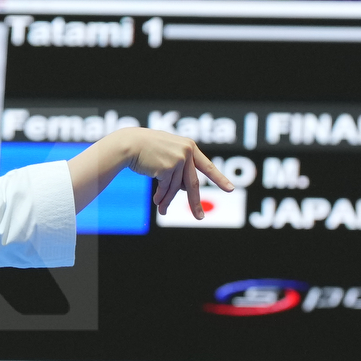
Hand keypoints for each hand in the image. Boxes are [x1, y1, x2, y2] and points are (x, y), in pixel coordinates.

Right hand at [70, 127, 233, 219]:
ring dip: (168, 200)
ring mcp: (179, 159)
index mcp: (190, 146)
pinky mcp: (168, 167)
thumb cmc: (146, 149)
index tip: (230, 189)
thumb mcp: (167, 155)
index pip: (207, 166)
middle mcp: (187, 152)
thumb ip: (179, 169)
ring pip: (176, 187)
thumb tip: (185, 191)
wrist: (129, 144)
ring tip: (162, 210)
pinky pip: (166, 188)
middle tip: (200, 217)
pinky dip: (161, 196)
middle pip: (193, 183)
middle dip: (195, 202)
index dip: (219, 179)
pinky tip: (157, 202)